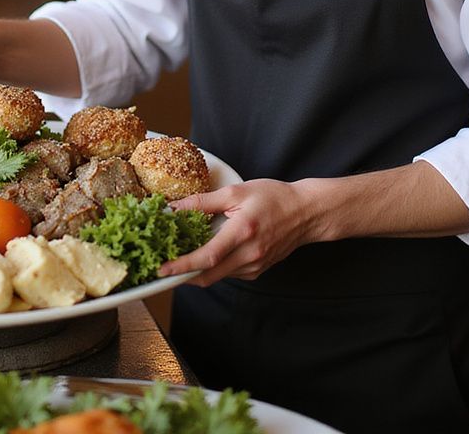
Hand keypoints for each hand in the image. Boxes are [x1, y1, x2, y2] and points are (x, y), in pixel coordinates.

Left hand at [158, 178, 321, 285]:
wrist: (306, 212)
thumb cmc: (273, 197)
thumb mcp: (237, 191)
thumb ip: (204, 202)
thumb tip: (175, 208)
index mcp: (243, 232)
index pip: (207, 257)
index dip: (182, 265)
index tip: (162, 268)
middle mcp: (250, 255)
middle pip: (209, 276)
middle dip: (183, 275)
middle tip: (164, 266)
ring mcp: (255, 266)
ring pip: (218, 276)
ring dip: (199, 270)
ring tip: (183, 254)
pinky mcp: (258, 271)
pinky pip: (230, 273)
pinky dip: (215, 267)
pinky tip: (210, 251)